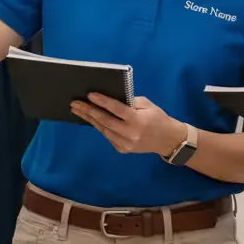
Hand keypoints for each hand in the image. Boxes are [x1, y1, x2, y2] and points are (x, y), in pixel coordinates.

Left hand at [72, 93, 186, 156]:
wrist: (168, 140)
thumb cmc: (158, 118)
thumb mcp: (147, 105)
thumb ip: (130, 102)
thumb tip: (110, 99)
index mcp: (137, 120)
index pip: (116, 109)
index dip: (102, 101)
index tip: (89, 94)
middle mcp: (129, 133)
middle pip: (104, 121)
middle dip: (88, 111)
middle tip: (75, 103)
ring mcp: (125, 143)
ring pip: (103, 129)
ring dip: (89, 119)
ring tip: (78, 110)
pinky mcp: (122, 149)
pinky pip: (108, 136)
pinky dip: (100, 127)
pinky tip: (91, 119)